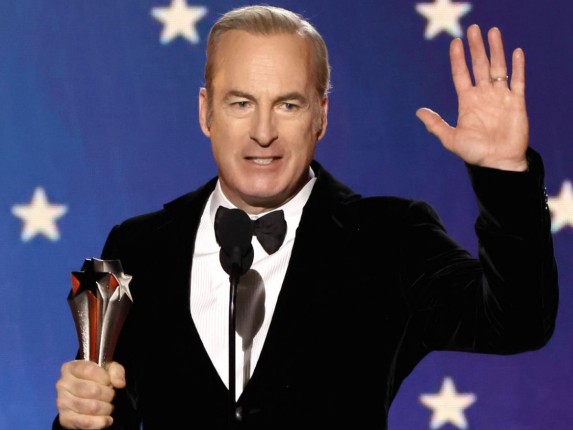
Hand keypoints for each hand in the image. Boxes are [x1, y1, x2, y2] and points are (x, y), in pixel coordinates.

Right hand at [55, 360, 125, 428]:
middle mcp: (62, 384)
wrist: (84, 395)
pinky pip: (85, 422)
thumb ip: (116, 371)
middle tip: (110, 395)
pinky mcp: (65, 419)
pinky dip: (100, 422)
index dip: (104, 377)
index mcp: (70, 368)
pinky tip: (107, 419)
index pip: (89, 370)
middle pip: (92, 390)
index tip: (108, 382)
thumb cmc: (97, 378)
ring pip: (91, 407)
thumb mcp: (108, 369)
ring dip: (106, 408)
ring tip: (108, 406)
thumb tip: (119, 383)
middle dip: (108, 394)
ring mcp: (61, 402)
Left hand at [416, 24, 528, 171]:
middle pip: (479, 66)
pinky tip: (516, 52)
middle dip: (476, 48)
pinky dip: (517, 67)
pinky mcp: (516, 102)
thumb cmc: (474, 153)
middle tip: (473, 29)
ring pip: (498, 68)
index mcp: (467, 102)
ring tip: (493, 32)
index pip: (461, 74)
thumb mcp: (450, 138)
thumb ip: (435, 124)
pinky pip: (517, 81)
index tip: (455, 43)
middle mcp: (484, 96)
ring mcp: (500, 97)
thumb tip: (418, 111)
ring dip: (496, 50)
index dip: (458, 59)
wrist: (497, 164)